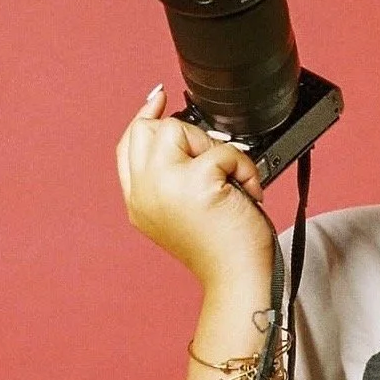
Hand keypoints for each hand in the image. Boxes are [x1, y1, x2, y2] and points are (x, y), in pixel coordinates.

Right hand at [116, 84, 275, 290]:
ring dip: (215, 151)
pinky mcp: (195, 182)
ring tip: (232, 183)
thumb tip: (176, 130)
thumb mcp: (185, 212)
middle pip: (149, 128)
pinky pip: (222, 151)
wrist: (238, 280)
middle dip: (188, 136)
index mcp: (138, 201)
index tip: (158, 98)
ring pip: (179, 130)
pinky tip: (250, 193)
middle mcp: (144, 192)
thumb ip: (172, 177)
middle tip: (215, 167)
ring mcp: (164, 185)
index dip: (144, 116)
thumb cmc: (223, 252)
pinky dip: (245, 168)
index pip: (128, 144)